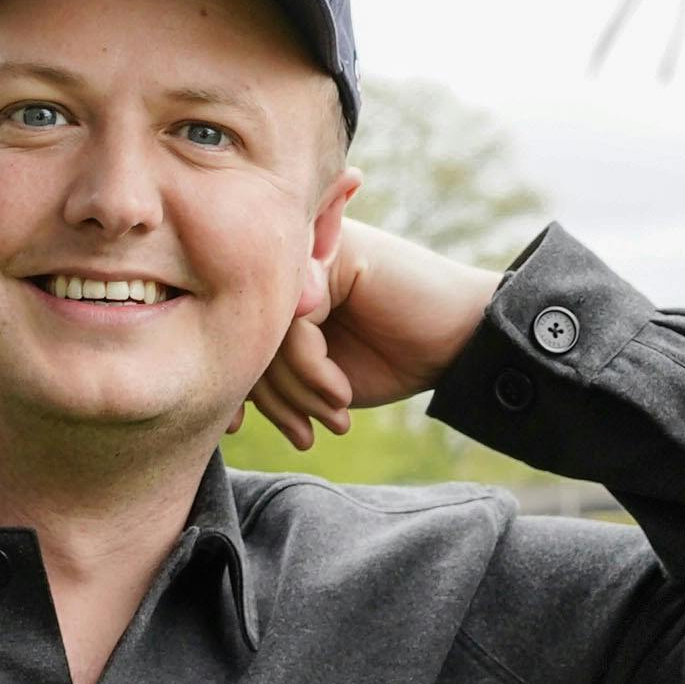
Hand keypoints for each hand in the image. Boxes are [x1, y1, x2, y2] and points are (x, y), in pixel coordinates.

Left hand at [241, 221, 504, 450]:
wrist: (466, 341)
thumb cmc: (398, 357)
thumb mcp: (322, 375)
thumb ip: (273, 373)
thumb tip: (218, 400)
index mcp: (282, 285)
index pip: (234, 334)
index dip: (233, 386)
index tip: (236, 430)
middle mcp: (291, 261)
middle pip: (245, 334)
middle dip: (271, 398)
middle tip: (303, 433)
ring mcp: (312, 251)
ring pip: (267, 332)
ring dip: (299, 391)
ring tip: (333, 415)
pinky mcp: (335, 254)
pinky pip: (295, 325)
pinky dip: (315, 372)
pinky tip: (341, 395)